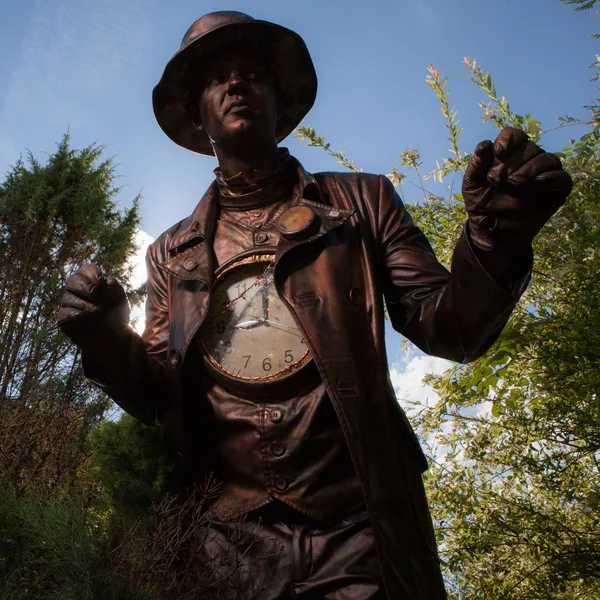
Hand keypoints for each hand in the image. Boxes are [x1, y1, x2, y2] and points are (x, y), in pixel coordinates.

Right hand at [58, 264, 129, 354]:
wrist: (115, 337)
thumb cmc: (117, 314)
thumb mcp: (121, 300)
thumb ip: (115, 288)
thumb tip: (107, 279)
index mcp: (91, 281)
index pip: (87, 270)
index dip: (94, 275)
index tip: (104, 284)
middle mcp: (77, 291)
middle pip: (72, 280)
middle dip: (84, 286)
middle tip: (96, 294)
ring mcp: (69, 304)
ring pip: (67, 297)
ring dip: (84, 303)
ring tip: (98, 311)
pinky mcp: (64, 319)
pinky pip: (63, 313)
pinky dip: (75, 314)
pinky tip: (86, 317)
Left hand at [463, 127, 572, 250]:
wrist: (491, 232)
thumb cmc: (481, 206)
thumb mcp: (471, 186)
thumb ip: (476, 165)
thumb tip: (485, 145)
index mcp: (508, 156)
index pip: (514, 135)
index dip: (508, 140)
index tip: (498, 154)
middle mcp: (528, 161)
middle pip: (530, 147)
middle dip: (512, 162)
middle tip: (497, 180)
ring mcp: (543, 175)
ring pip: (548, 159)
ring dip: (530, 168)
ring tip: (514, 183)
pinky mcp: (555, 192)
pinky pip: (563, 179)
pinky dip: (553, 178)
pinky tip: (539, 182)